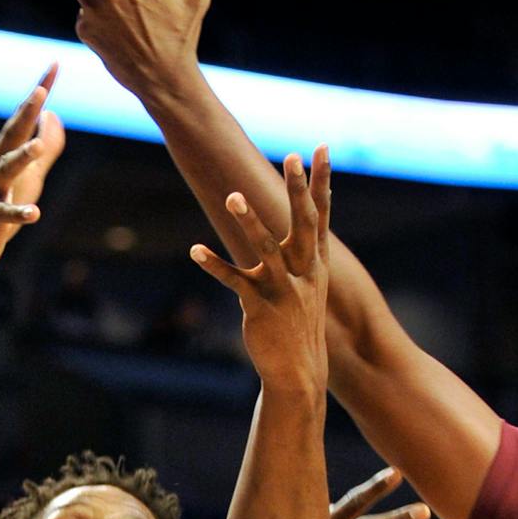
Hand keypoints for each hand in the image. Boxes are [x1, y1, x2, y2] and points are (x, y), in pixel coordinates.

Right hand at [0, 69, 66, 285]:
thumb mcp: (25, 178)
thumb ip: (43, 150)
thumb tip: (54, 117)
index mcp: (0, 157)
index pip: (21, 119)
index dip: (38, 94)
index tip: (54, 66)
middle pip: (11, 136)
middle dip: (25, 113)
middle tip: (40, 90)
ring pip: (5, 172)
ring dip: (21, 158)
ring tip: (37, 146)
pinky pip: (3, 217)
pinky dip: (18, 214)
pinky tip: (34, 213)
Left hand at [190, 148, 329, 390]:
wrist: (300, 370)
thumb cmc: (299, 322)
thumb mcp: (309, 284)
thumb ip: (305, 251)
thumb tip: (303, 220)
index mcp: (316, 262)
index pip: (321, 214)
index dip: (321, 181)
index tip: (322, 148)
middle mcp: (304, 271)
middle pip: (303, 223)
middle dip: (298, 189)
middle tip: (291, 156)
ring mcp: (283, 288)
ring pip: (267, 249)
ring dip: (249, 221)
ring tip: (233, 196)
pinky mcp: (259, 306)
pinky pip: (234, 281)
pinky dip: (214, 264)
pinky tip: (195, 250)